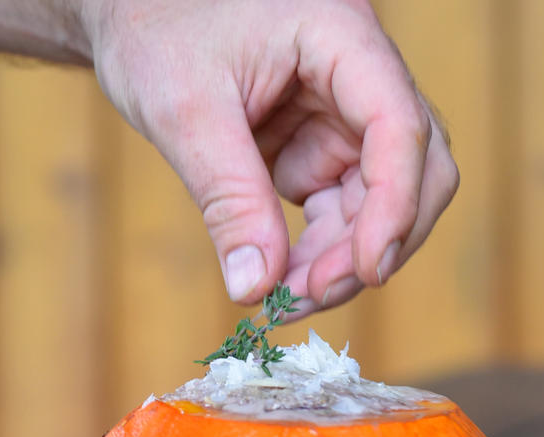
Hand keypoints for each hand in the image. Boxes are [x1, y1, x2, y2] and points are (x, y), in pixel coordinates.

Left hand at [80, 0, 458, 316]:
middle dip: (372, 242)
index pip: (400, 127)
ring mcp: (340, 113)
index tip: (366, 271)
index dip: (394, 206)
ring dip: (340, 258)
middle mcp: (358, 75)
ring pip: (375, 200)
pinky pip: (336, 208)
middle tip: (308, 298)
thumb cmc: (156, 31)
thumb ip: (226, 197)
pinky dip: (313, 251)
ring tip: (283, 301)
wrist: (131, 15)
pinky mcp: (315, 144)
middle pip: (412, 169)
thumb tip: (255, 288)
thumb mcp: (184, 112)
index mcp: (341, 38)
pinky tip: (279, 280)